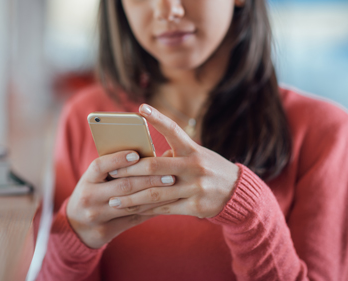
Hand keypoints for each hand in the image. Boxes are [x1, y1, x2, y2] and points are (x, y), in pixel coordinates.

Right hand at [66, 150, 175, 248]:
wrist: (76, 226)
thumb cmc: (93, 193)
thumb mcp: (96, 180)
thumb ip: (117, 168)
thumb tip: (151, 152)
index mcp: (87, 179)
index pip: (100, 166)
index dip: (118, 159)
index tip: (137, 154)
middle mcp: (90, 197)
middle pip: (122, 186)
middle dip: (149, 179)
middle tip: (170, 174)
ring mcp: (97, 215)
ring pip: (131, 205)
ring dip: (155, 196)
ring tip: (173, 188)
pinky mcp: (106, 230)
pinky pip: (133, 219)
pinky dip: (151, 210)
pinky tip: (167, 203)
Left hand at [107, 104, 239, 218]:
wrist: (236, 193)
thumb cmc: (207, 169)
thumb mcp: (195, 156)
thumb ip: (172, 154)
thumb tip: (141, 157)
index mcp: (193, 150)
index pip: (174, 130)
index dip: (157, 118)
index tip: (141, 107)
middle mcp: (195, 167)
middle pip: (155, 167)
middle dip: (130, 171)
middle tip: (111, 172)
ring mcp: (196, 188)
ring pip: (156, 193)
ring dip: (131, 197)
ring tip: (112, 199)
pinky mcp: (195, 207)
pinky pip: (164, 209)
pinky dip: (145, 210)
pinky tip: (130, 210)